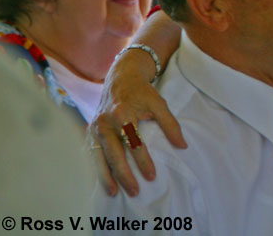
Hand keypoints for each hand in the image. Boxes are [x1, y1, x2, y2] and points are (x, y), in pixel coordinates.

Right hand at [86, 48, 185, 196]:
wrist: (121, 78)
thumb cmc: (142, 92)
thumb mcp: (159, 104)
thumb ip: (171, 125)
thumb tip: (182, 146)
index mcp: (123, 114)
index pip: (134, 144)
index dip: (143, 161)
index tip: (152, 176)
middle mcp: (105, 122)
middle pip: (114, 154)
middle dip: (124, 175)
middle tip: (135, 191)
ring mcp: (95, 127)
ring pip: (99, 157)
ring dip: (106, 177)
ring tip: (114, 194)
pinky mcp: (89, 131)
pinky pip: (92, 154)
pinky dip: (96, 169)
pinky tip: (103, 181)